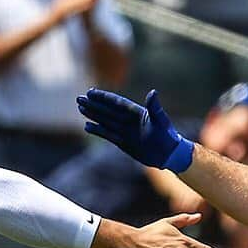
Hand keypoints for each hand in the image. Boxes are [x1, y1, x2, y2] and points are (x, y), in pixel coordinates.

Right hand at [77, 88, 193, 170]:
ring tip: (81, 108)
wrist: (168, 154)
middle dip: (94, 105)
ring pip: (105, 121)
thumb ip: (155, 107)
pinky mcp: (123, 142)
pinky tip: (87, 126)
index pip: (117, 103)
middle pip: (107, 110)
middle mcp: (129, 120)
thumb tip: (153, 92)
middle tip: (79, 99)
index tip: (91, 92)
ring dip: (93, 115)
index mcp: (137, 112)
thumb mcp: (161, 121)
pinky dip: (98, 130)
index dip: (104, 98)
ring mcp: (125, 131)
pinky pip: (108, 134)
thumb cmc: (167, 136)